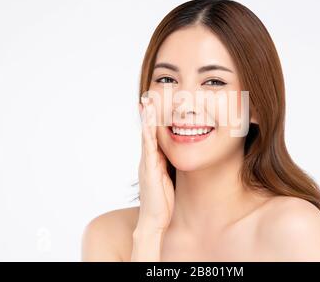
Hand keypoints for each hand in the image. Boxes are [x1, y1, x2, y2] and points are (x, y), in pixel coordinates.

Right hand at [136, 96, 174, 233]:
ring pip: (146, 136)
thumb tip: (173, 157)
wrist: (154, 221)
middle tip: (147, 97)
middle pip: (147, 133)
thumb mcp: (167, 180)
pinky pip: (148, 147)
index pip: (153, 137)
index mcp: (153, 162)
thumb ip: (167, 167)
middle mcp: (148, 160)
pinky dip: (148, 134)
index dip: (153, 122)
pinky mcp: (149, 169)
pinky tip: (149, 123)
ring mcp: (147, 163)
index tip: (154, 106)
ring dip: (147, 119)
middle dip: (147, 115)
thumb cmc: (162, 202)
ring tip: (147, 103)